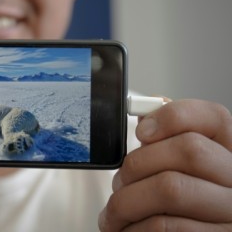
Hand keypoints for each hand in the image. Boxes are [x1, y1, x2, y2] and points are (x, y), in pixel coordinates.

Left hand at [99, 99, 231, 230]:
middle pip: (189, 150)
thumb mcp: (178, 171)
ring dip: (127, 201)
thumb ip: (166, 144)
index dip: (172, 117)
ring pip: (171, 189)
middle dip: (138, 163)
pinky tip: (129, 229)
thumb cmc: (175, 210)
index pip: (214, 117)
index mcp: (230, 155)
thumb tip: (145, 119)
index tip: (141, 131)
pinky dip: (135, 228)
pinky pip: (166, 226)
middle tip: (119, 181)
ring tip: (116, 211)